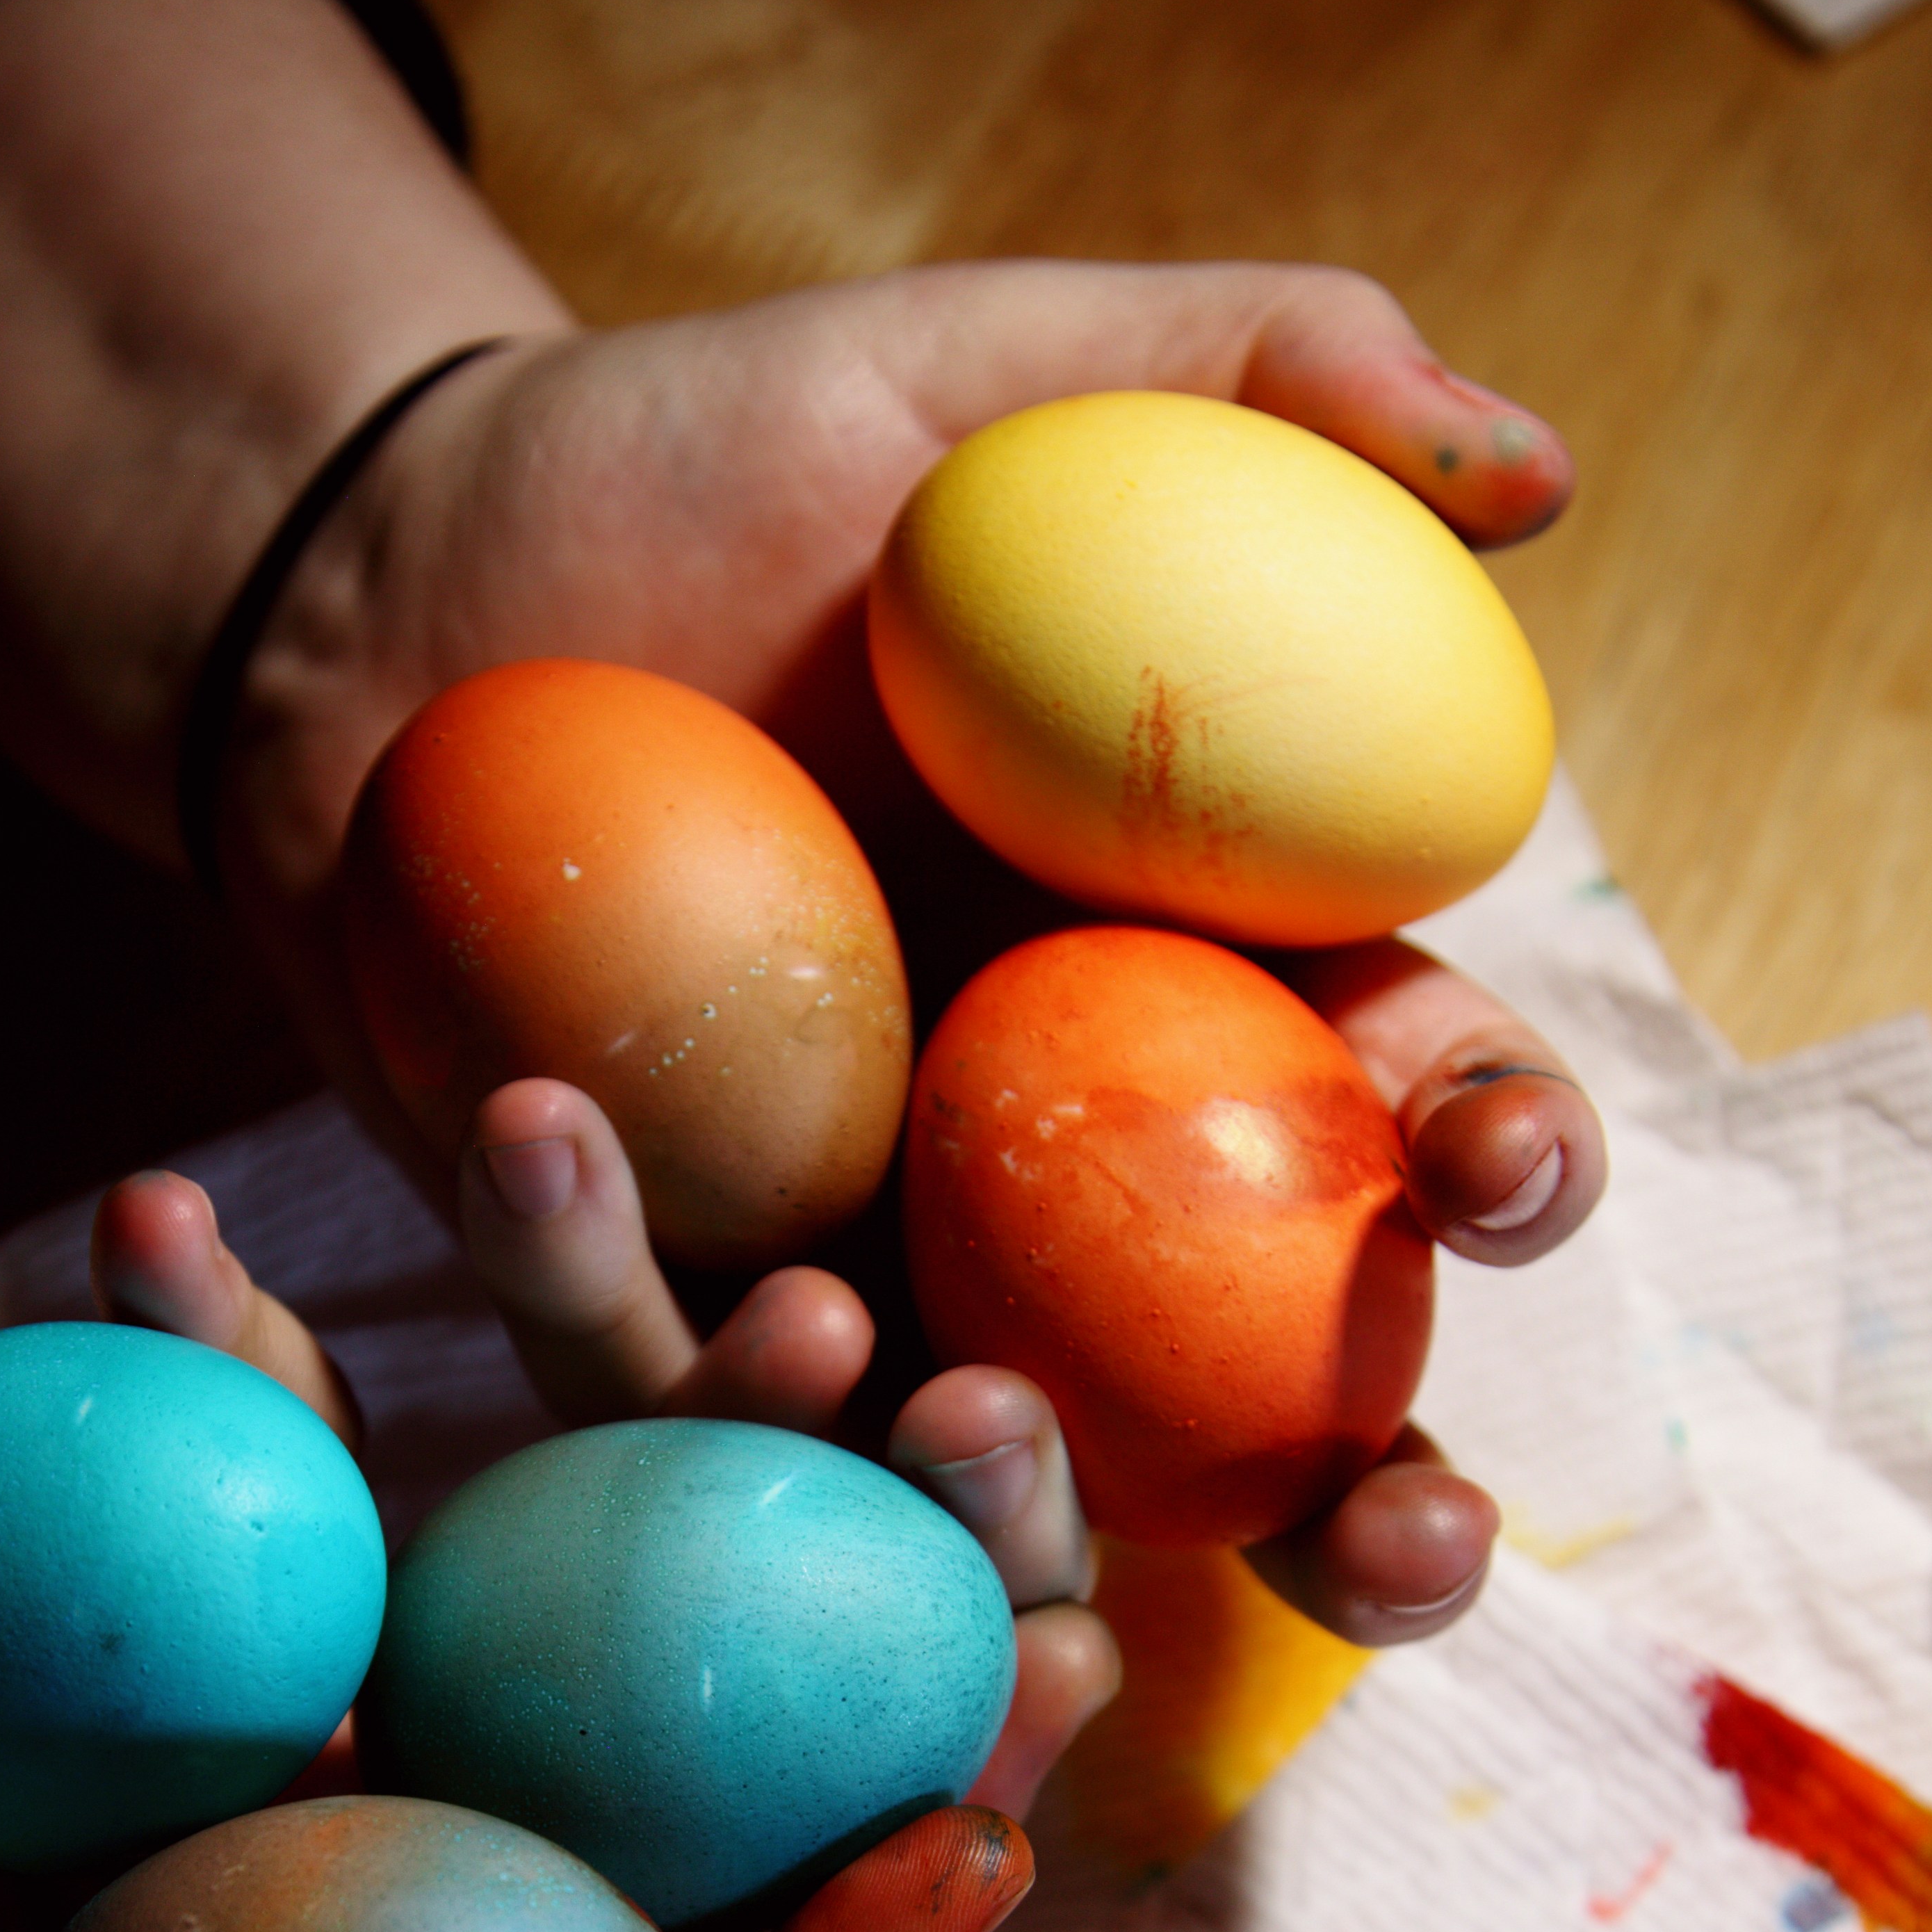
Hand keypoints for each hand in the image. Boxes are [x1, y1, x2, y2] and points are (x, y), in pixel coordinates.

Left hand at [0, 0, 1602, 1646]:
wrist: (391, 574)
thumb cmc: (710, 465)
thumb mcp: (980, 385)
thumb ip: (1261, 388)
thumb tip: (1541, 469)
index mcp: (1204, 991)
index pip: (1411, 1103)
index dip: (1500, 1154)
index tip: (1500, 1168)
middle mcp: (1060, 1187)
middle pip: (1270, 1400)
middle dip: (1374, 1509)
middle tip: (1416, 1546)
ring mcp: (859, 1273)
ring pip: (984, 1481)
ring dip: (1018, 1507)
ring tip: (974, 1410)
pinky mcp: (640, 1312)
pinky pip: (663, 1384)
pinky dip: (658, 1332)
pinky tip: (614, 1195)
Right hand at [0, 1373, 1039, 1931]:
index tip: (950, 1849)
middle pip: (664, 1867)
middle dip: (860, 1730)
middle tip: (1038, 1577)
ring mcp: (288, 1763)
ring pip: (567, 1633)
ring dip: (705, 1475)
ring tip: (831, 1317)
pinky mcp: (222, 1583)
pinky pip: (380, 1457)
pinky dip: (435, 1329)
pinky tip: (549, 1185)